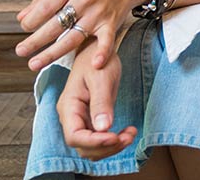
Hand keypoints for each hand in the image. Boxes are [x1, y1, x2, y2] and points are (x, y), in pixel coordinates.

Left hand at [16, 0, 149, 71]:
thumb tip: (21, 18)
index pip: (45, 7)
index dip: (31, 20)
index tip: (25, 28)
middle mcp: (84, 0)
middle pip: (55, 25)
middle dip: (35, 40)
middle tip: (20, 51)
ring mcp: (98, 13)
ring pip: (73, 37)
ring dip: (52, 53)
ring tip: (34, 64)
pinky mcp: (112, 23)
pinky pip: (107, 40)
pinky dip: (102, 52)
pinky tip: (95, 64)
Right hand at [57, 45, 135, 160]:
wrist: (98, 52)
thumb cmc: (98, 60)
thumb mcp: (101, 78)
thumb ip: (101, 103)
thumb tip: (104, 128)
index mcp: (68, 106)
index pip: (74, 136)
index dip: (94, 142)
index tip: (115, 137)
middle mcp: (71, 117)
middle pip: (82, 146)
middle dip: (106, 146)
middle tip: (129, 136)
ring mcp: (80, 120)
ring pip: (91, 147)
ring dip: (111, 147)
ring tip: (131, 134)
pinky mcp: (91, 121)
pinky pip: (99, 139)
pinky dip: (113, 141)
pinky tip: (128, 132)